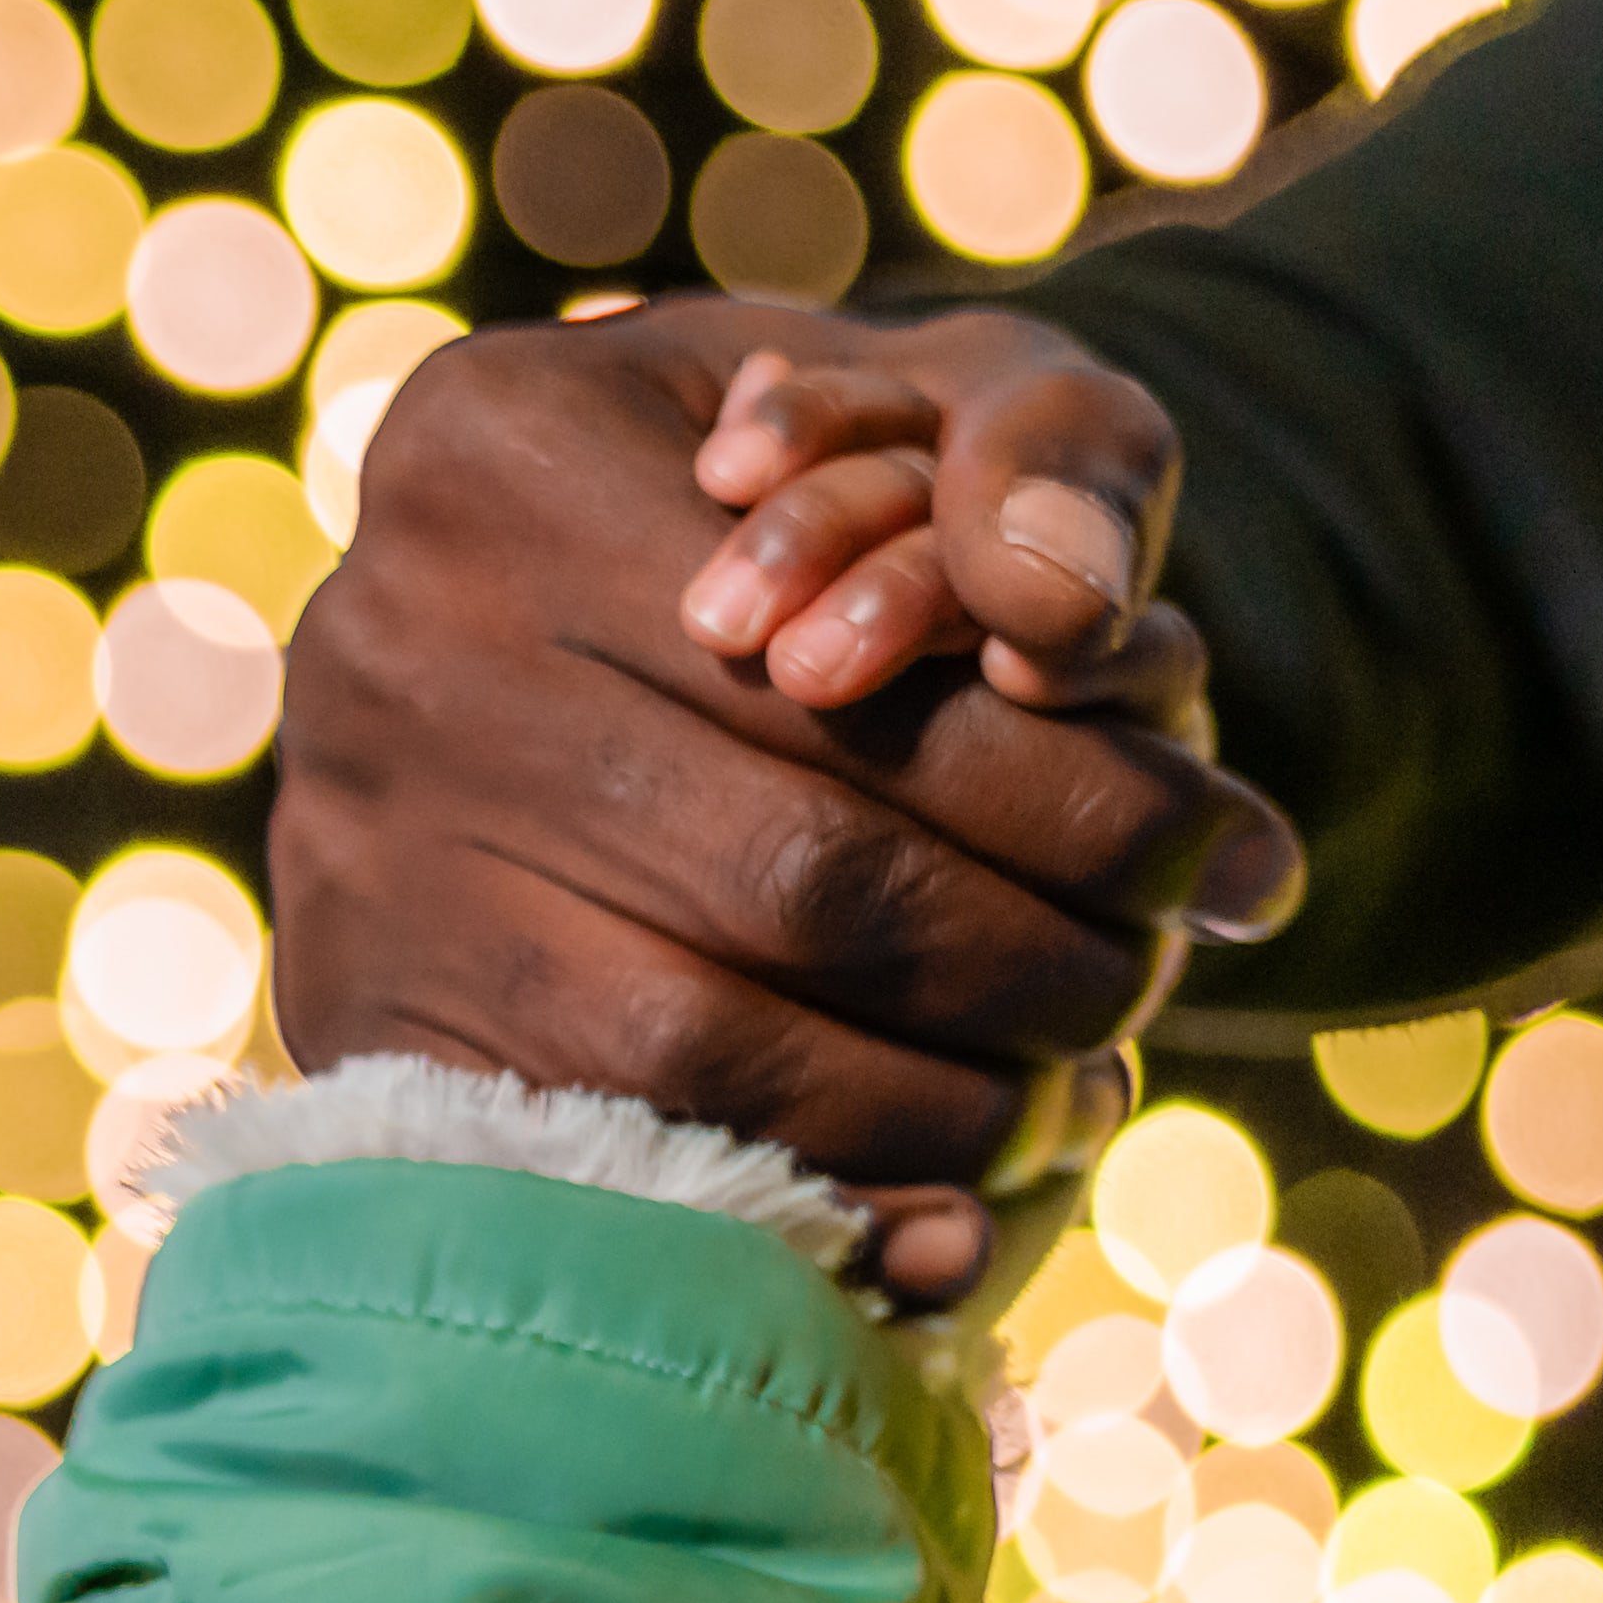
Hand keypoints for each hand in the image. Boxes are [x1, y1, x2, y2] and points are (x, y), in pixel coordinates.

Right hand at [272, 300, 1301, 1303]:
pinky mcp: (362, 1013)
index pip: (872, 685)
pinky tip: (948, 1200)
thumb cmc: (788, 502)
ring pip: (719, 1035)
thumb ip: (1058, 443)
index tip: (1247, 857)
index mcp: (503, 438)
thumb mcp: (931, 402)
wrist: (524, 622)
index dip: (1097, 794)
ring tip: (1075, 1090)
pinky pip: (623, 1148)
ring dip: (946, 1100)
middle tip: (1167, 989)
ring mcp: (355, 843)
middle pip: (808, 869)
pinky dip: (816, 1194)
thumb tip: (1071, 615)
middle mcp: (387, 635)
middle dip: (1038, 958)